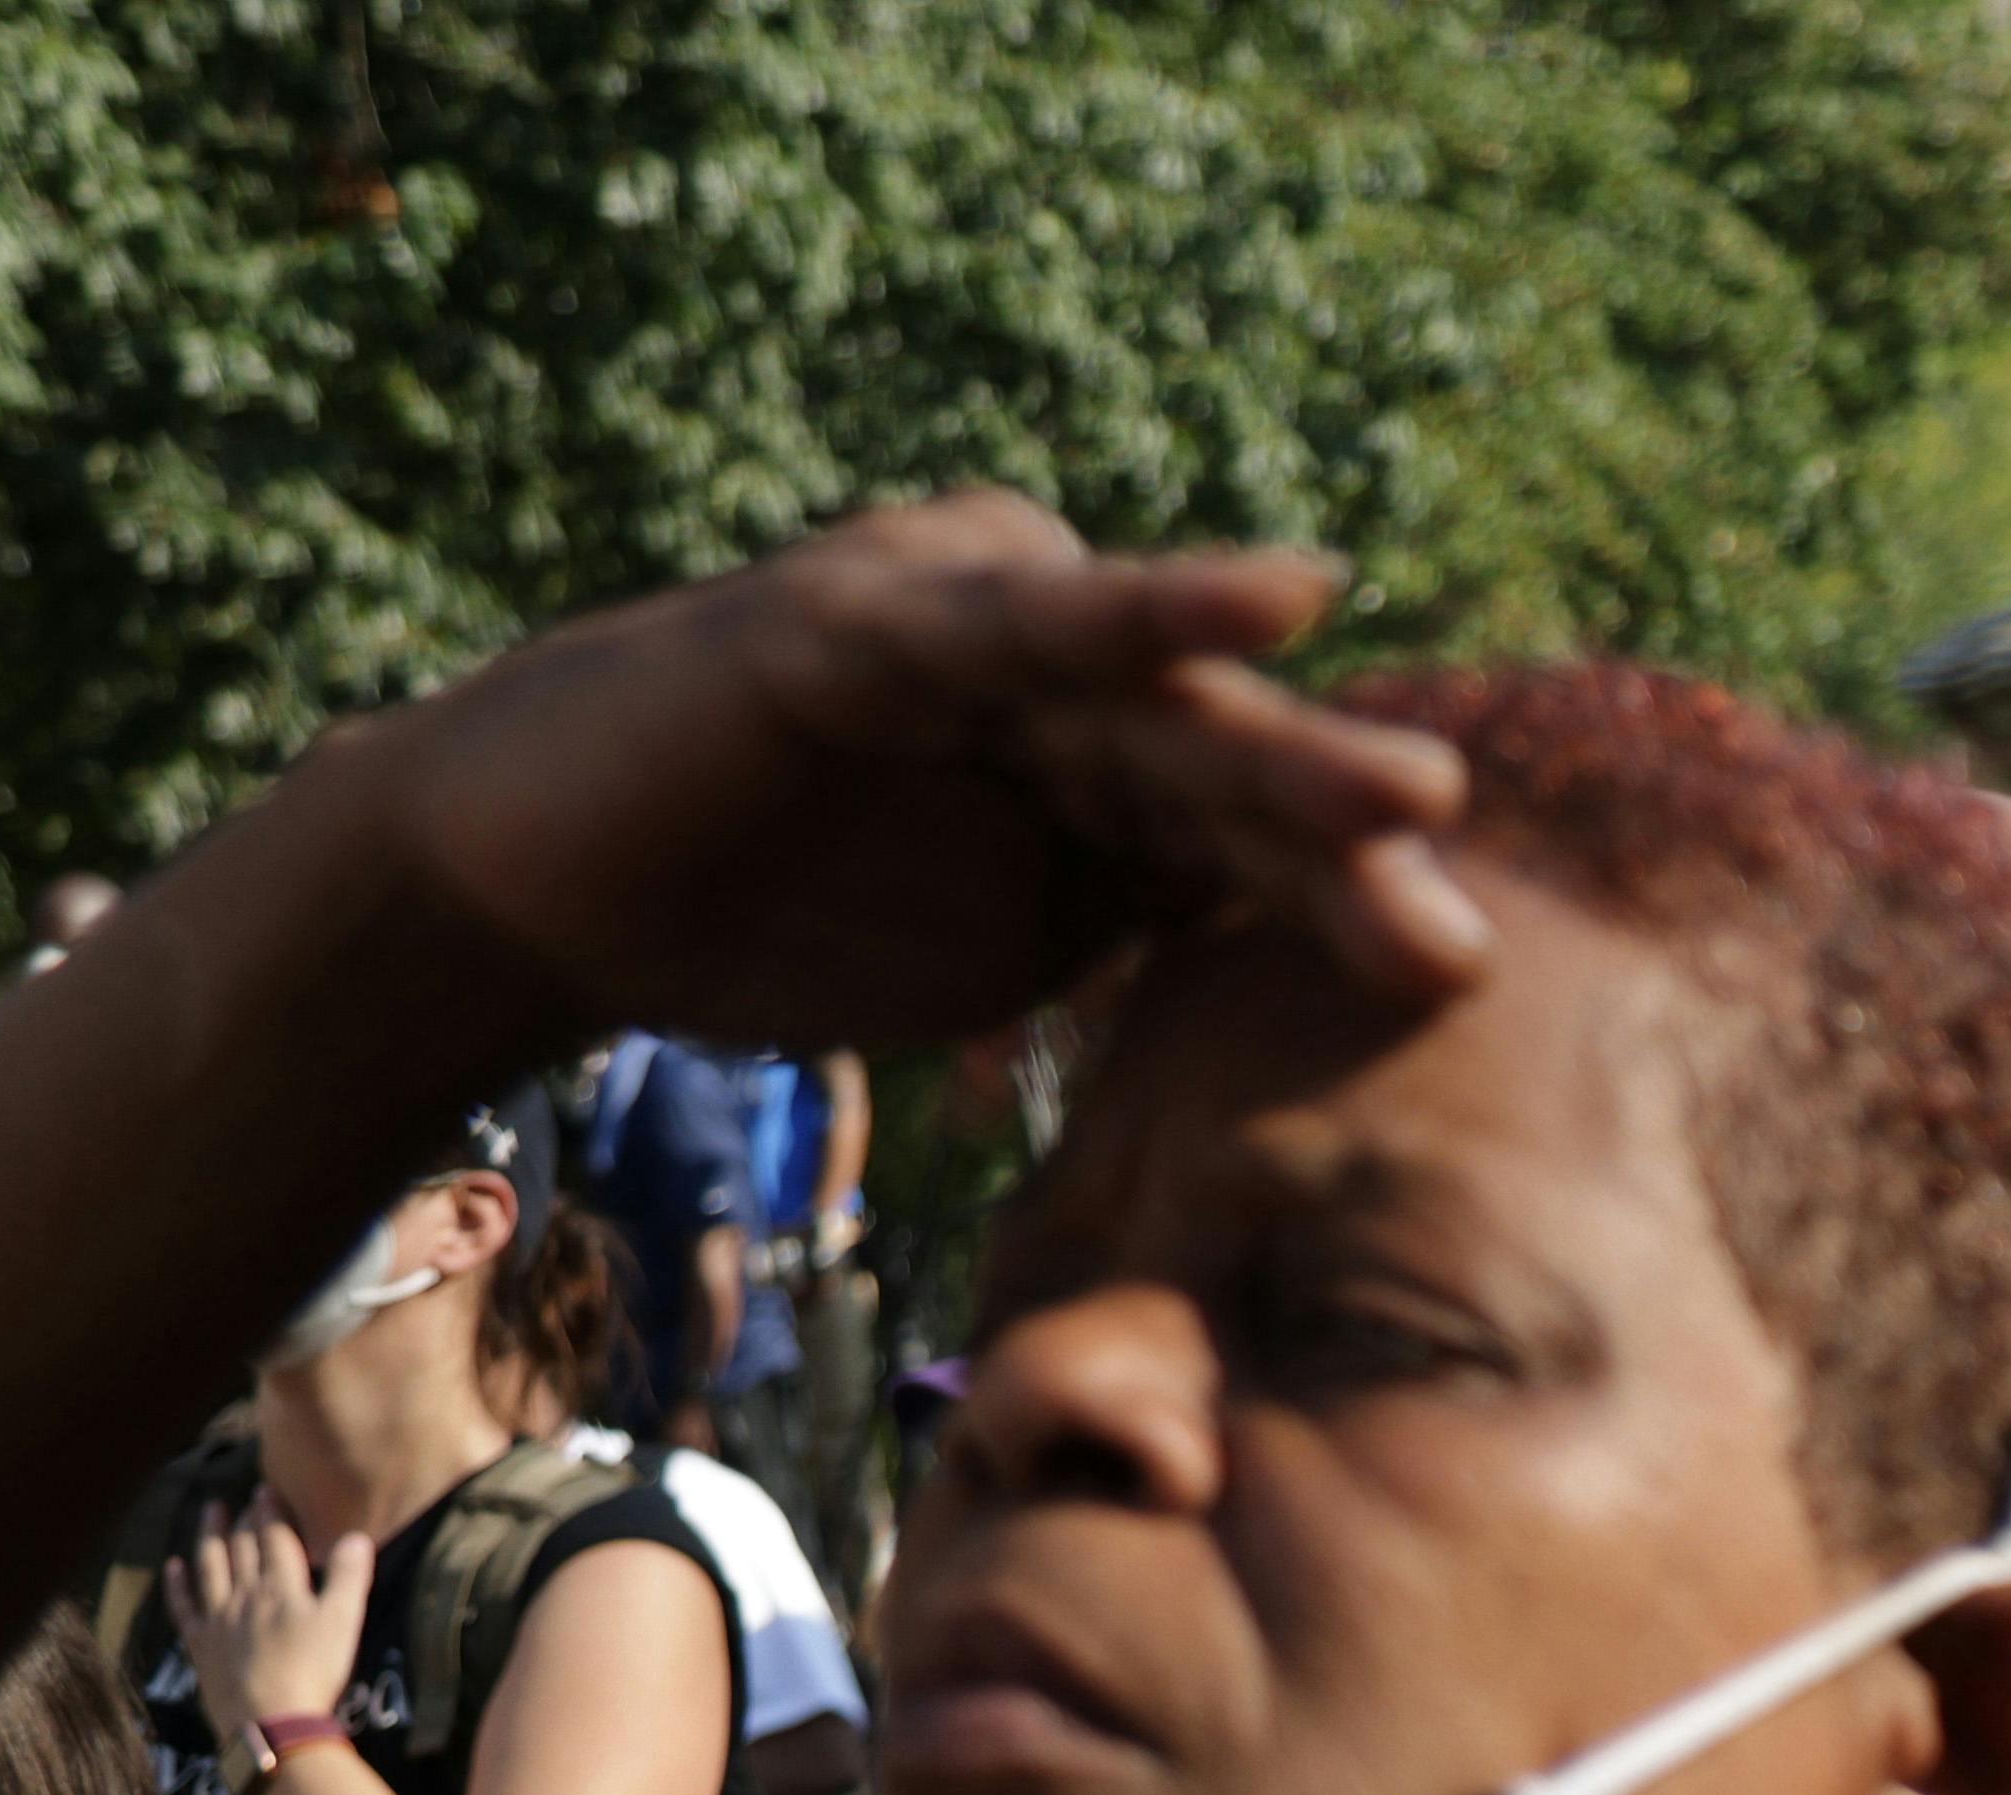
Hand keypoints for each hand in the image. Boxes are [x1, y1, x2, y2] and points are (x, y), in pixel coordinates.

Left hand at [182, 1502, 371, 1751]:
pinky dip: (178, 1584)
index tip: (267, 1490)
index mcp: (282, 1587)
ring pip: (211, 1566)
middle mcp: (246, 1593)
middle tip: (246, 1498)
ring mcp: (219, 1617)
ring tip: (210, 1511)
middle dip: (244, 1519)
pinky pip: (185, 1606)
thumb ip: (350, 1577)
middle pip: (242, 1547)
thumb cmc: (314, 1672)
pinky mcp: (202, 1643)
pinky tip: (175, 1567)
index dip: (271, 1513)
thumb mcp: (343, 1623)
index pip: (275, 1540)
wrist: (270, 1719)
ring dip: (209, 1536)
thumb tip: (357, 1536)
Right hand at [321, 494, 1488, 1063]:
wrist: (547, 898)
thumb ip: (1143, 934)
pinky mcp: (865, 618)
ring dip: (1285, 751)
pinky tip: (1284, 589)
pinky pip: (1027, 615)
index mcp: (1092, 765)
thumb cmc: (784, 921)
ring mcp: (964, 630)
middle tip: (1463, 938)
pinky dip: (1150, 605)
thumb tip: (1313, 990)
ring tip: (1420, 796)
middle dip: (1342, 851)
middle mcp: (1050, 679)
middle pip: (1226, 772)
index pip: (1245, 845)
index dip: (1348, 908)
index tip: (1458, 985)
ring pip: (1153, 701)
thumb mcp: (1004, 952)